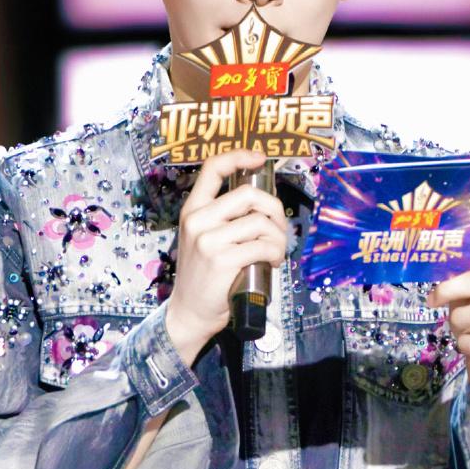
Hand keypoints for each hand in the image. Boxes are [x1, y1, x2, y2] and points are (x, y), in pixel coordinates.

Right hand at [165, 148, 286, 364]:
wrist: (190, 311)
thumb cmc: (205, 275)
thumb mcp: (204, 238)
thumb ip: (224, 218)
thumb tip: (263, 202)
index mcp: (192, 209)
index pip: (212, 168)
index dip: (238, 156)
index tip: (259, 158)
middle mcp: (197, 220)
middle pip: (248, 195)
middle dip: (274, 209)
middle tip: (278, 229)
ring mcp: (208, 240)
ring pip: (260, 222)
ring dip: (279, 238)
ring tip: (276, 251)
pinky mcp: (222, 260)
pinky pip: (262, 246)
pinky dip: (276, 253)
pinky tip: (273, 262)